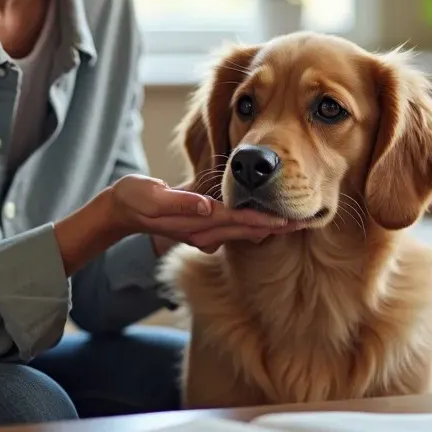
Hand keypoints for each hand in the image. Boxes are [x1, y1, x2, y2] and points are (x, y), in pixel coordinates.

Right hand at [109, 175, 290, 253]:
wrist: (120, 211)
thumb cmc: (134, 200)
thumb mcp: (152, 199)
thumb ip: (180, 204)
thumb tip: (207, 207)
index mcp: (197, 222)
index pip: (240, 222)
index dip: (267, 221)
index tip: (293, 218)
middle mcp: (206, 231)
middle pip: (251, 228)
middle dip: (280, 224)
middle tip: (311, 216)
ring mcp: (206, 230)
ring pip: (247, 229)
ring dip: (273, 225)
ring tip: (302, 216)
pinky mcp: (204, 223)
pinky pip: (236, 225)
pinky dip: (257, 222)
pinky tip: (274, 218)